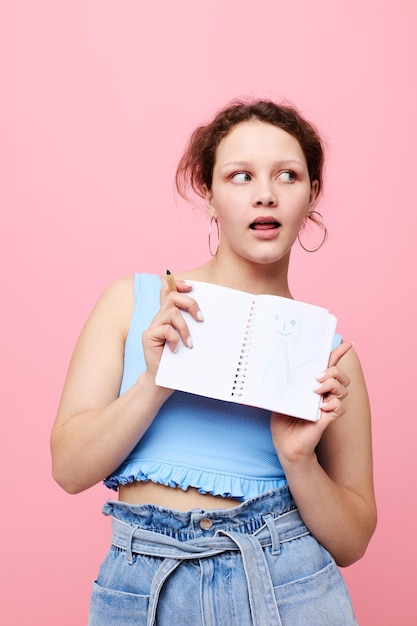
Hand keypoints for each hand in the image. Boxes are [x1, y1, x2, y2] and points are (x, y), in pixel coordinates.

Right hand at [142, 281, 203, 380]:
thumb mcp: (188, 339)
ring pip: (172, 312)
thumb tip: (209, 316)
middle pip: (172, 296)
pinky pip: (166, 329)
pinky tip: (177, 349)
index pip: (168, 290)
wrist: (162, 379)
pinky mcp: (148, 336)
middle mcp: (159, 317)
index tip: (193, 287)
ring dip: (185, 328)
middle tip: (201, 319)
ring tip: (190, 343)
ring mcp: (153, 326)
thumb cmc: (178, 360)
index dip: (179, 285)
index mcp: (167, 315)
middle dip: (190, 303)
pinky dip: (175, 338)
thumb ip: (192, 326)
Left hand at [270, 341, 352, 465]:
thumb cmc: (282, 419)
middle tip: (316, 378)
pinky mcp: (328, 418)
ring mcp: (327, 405)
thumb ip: (284, 382)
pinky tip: (320, 408)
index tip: (348, 343)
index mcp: (313, 384)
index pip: (329, 365)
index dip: (339, 353)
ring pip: (343, 389)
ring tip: (315, 392)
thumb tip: (278, 366)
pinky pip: (339, 407)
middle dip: (332, 371)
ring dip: (331, 385)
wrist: (285, 442)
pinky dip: (331, 404)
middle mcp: (323, 393)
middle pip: (340, 375)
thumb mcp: (280, 395)